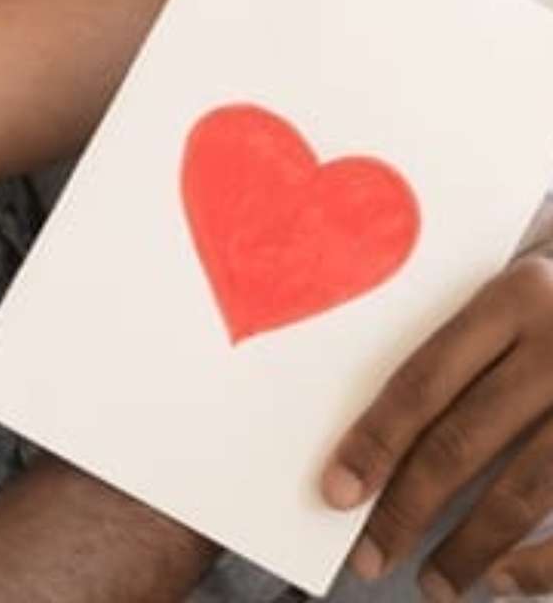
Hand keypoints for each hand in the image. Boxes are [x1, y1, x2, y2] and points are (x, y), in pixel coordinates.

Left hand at [323, 256, 552, 595]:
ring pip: (519, 492)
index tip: (337, 491)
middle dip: (406, 508)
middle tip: (367, 555)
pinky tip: (504, 581)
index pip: (424, 379)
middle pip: (462, 441)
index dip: (376, 440)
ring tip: (432, 582)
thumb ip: (471, 345)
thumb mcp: (526, 295)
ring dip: (467, 549)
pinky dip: (540, 565)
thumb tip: (382, 433)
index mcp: (516, 295)